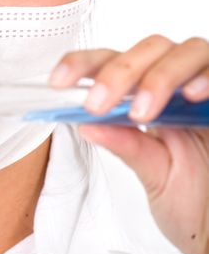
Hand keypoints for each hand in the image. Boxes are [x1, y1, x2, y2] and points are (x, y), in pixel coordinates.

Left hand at [49, 35, 208, 253]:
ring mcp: (206, 92)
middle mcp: (179, 89)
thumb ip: (127, 146)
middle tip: (99, 104)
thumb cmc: (194, 204)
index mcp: (150, 102)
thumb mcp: (154, 177)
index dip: (84, 64)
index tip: (58, 82)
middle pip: (150, 50)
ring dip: (159, 77)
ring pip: (187, 51)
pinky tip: (190, 96)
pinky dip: (206, 77)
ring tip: (143, 113)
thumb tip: (86, 122)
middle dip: (118, 72)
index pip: (114, 65)